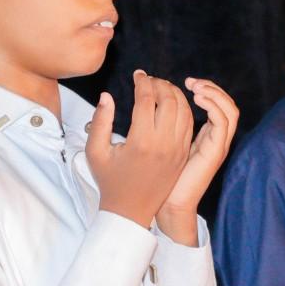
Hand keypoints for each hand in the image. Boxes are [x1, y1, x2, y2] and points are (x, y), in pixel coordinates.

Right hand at [87, 71, 191, 229]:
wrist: (131, 212)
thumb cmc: (110, 181)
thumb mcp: (95, 152)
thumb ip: (100, 121)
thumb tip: (107, 96)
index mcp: (141, 141)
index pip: (147, 100)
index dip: (143, 82)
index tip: (138, 74)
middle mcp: (163, 144)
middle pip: (169, 100)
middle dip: (160, 84)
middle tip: (149, 79)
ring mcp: (176, 150)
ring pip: (184, 111)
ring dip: (175, 94)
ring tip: (161, 87)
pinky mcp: (183, 155)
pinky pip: (189, 125)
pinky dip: (184, 109)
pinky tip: (173, 103)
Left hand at [155, 78, 239, 245]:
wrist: (165, 205)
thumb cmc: (157, 180)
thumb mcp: (159, 144)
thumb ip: (162, 122)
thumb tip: (142, 97)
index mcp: (204, 137)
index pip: (216, 105)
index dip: (204, 88)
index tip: (181, 82)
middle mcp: (214, 139)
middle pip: (226, 104)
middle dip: (210, 86)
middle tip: (189, 81)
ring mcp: (217, 145)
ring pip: (230, 110)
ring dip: (214, 93)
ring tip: (195, 86)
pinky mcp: (214, 151)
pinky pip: (222, 122)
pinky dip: (214, 106)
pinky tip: (197, 98)